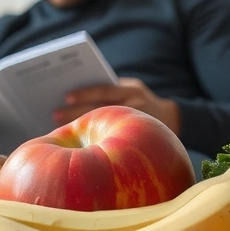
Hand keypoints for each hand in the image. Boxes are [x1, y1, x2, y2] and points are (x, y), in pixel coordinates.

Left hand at [52, 78, 180, 135]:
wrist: (174, 120)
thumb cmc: (142, 102)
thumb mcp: (132, 90)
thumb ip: (112, 91)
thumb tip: (75, 95)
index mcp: (132, 89)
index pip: (105, 89)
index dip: (85, 93)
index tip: (66, 96)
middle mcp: (135, 105)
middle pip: (100, 108)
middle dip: (76, 111)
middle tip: (55, 114)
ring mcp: (136, 123)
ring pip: (104, 125)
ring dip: (81, 126)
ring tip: (61, 127)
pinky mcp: (136, 137)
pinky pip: (111, 139)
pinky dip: (92, 139)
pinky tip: (76, 141)